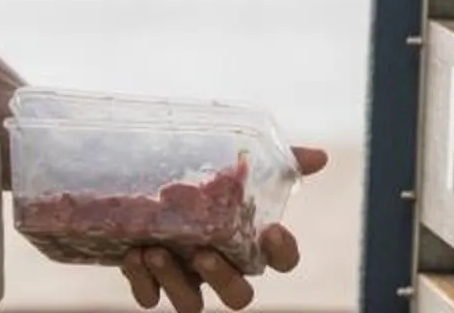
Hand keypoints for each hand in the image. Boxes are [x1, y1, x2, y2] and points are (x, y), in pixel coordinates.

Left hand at [117, 146, 329, 312]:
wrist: (146, 182)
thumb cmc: (204, 179)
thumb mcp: (236, 163)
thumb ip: (279, 161)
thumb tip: (320, 156)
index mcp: (248, 243)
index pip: (282, 261)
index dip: (283, 252)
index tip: (271, 231)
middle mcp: (222, 268)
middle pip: (239, 297)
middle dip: (222, 279)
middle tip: (202, 253)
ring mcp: (188, 280)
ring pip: (192, 306)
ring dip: (174, 282)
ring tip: (155, 250)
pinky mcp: (152, 282)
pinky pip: (150, 298)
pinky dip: (143, 281)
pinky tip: (134, 254)